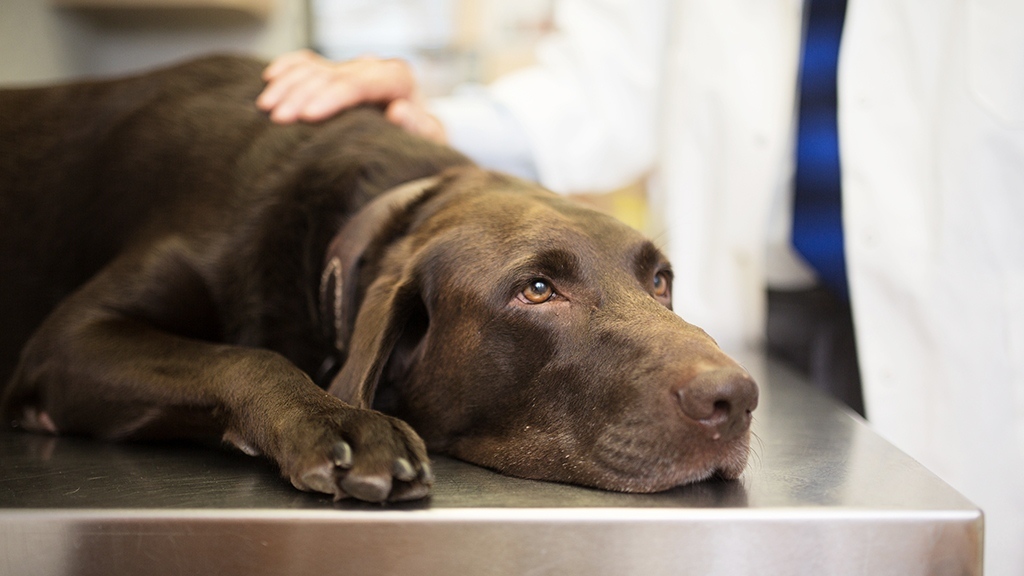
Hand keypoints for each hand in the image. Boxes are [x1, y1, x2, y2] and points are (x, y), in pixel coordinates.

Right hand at [257, 50, 446, 143]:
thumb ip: (418, 126)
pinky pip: (308, 62)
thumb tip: (399, 110)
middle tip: (278, 118)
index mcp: (397, 78)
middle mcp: (373, 67)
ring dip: (288, 85)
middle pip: (330, 75)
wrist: (417, 135)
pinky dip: (288, 67)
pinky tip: (270, 78)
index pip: (358, 83)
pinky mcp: (337, 72)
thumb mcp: (428, 140)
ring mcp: (352, 67)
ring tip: (266, 107)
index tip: (308, 116)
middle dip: (301, 95)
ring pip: (314, 67)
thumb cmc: (421, 142)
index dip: (331, 98)